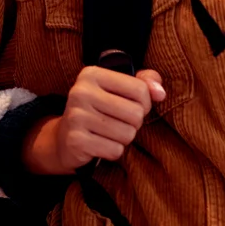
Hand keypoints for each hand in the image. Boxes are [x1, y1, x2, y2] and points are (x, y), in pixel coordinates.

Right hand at [23, 67, 165, 174]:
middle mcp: (81, 92)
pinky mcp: (75, 141)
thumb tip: (160, 93)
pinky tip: (101, 144)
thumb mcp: (119, 88)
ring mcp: (76, 117)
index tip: (133, 105)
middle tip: (120, 122)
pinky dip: (114, 151)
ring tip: (110, 132)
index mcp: (92, 74)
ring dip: (124, 138)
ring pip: (127, 134)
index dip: (145, 102)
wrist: (64, 138)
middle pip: (135, 113)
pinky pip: (115, 150)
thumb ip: (145, 82)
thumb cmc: (100, 109)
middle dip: (135, 123)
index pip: (140, 89)